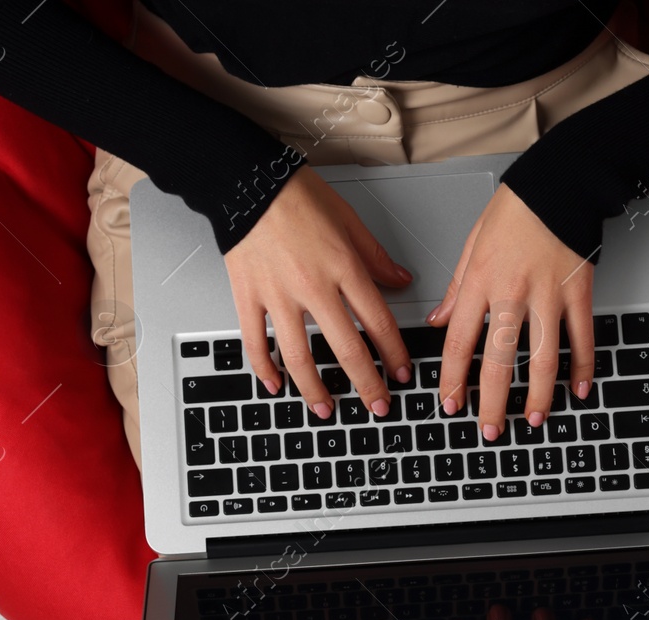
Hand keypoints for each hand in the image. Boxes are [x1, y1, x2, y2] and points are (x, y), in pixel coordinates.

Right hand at [224, 167, 414, 419]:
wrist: (247, 182)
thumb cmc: (295, 195)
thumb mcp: (348, 220)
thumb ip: (375, 256)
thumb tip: (401, 280)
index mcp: (342, 267)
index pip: (378, 321)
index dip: (393, 353)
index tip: (401, 373)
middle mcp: (312, 286)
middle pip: (346, 348)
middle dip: (367, 384)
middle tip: (378, 406)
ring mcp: (278, 296)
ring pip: (299, 357)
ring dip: (316, 390)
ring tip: (327, 409)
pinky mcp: (248, 298)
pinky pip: (256, 343)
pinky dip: (265, 369)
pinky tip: (276, 386)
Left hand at [428, 184, 596, 441]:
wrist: (559, 183)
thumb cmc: (515, 210)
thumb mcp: (472, 245)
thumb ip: (456, 289)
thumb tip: (436, 322)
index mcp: (480, 281)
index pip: (459, 342)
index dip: (453, 379)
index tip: (450, 404)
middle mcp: (512, 293)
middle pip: (499, 361)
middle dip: (492, 402)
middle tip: (490, 430)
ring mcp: (549, 295)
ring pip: (543, 357)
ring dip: (539, 394)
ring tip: (534, 418)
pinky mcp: (579, 292)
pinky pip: (582, 337)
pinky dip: (583, 366)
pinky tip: (580, 389)